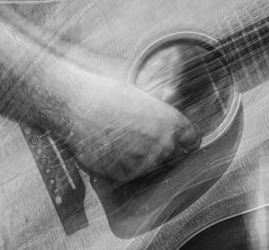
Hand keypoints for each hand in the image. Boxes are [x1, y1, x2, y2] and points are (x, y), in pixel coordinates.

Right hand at [59, 67, 200, 181]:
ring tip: (120, 139)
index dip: (185, 139)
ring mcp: (143, 160)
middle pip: (172, 155)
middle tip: (139, 136)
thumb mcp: (139, 97)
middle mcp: (162, 143)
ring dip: (142, 158)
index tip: (180, 140)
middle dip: (161, 148)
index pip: (192, 139)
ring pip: (151, 166)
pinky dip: (123, 166)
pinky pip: (131, 174)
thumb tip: (169, 126)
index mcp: (170, 120)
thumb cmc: (104, 94)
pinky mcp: (123, 173)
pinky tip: (111, 148)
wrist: (75, 104)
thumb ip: (158, 115)